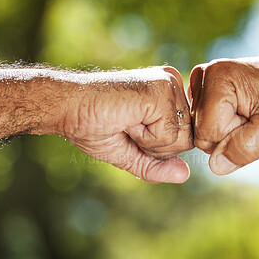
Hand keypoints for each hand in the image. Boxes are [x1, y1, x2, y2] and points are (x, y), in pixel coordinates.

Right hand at [61, 66, 192, 182]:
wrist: (69, 109)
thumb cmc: (96, 127)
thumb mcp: (132, 154)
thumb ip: (159, 165)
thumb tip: (185, 175)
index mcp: (170, 94)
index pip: (187, 136)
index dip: (159, 147)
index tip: (132, 128)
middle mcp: (174, 83)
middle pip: (190, 139)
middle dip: (157, 148)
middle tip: (129, 126)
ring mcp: (169, 85)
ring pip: (184, 140)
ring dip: (151, 143)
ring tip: (128, 121)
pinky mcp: (162, 91)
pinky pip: (169, 136)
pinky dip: (145, 138)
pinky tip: (128, 119)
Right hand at [188, 57, 258, 174]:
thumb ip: (246, 148)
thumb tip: (215, 166)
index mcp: (217, 76)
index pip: (208, 133)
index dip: (234, 137)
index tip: (256, 119)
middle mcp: (202, 76)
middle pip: (201, 134)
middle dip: (229, 136)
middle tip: (254, 118)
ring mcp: (199, 84)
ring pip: (200, 133)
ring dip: (226, 133)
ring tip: (249, 114)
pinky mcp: (200, 92)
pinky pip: (202, 127)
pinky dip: (221, 127)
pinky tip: (238, 113)